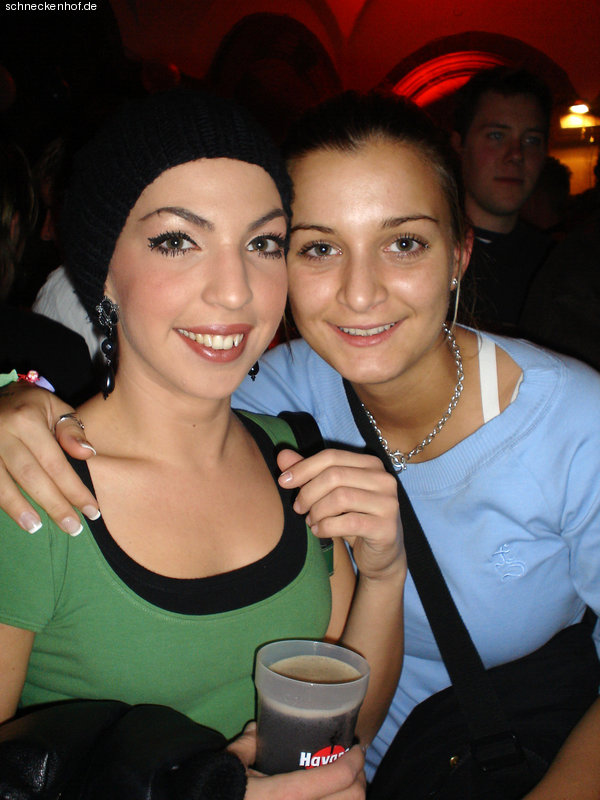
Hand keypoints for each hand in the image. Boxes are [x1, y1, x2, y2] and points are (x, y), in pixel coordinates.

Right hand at [0, 382, 97, 532]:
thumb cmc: (31, 405)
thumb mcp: (56, 407)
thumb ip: (72, 430)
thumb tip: (87, 453)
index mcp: (28, 420)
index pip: (55, 463)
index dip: (74, 489)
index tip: (91, 510)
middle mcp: (3, 433)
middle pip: (30, 477)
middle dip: (54, 505)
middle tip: (73, 528)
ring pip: (2, 483)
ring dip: (18, 508)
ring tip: (36, 528)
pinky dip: (1, 500)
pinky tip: (15, 516)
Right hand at [228, 723, 365, 799]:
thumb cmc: (217, 790)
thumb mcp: (231, 763)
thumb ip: (249, 744)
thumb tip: (258, 728)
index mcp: (286, 796)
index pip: (339, 777)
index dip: (355, 760)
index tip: (356, 747)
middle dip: (360, 780)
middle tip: (353, 766)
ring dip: (351, 799)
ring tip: (344, 786)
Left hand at [277, 448, 403, 580]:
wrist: (382, 555)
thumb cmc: (354, 520)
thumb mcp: (331, 495)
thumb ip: (310, 473)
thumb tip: (282, 455)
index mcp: (371, 464)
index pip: (332, 456)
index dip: (304, 467)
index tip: (283, 481)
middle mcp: (384, 479)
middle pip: (334, 475)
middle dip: (309, 492)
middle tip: (298, 508)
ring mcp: (388, 503)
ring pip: (341, 498)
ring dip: (317, 511)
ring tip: (310, 521)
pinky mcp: (386, 527)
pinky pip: (349, 522)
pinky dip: (327, 527)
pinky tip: (319, 531)